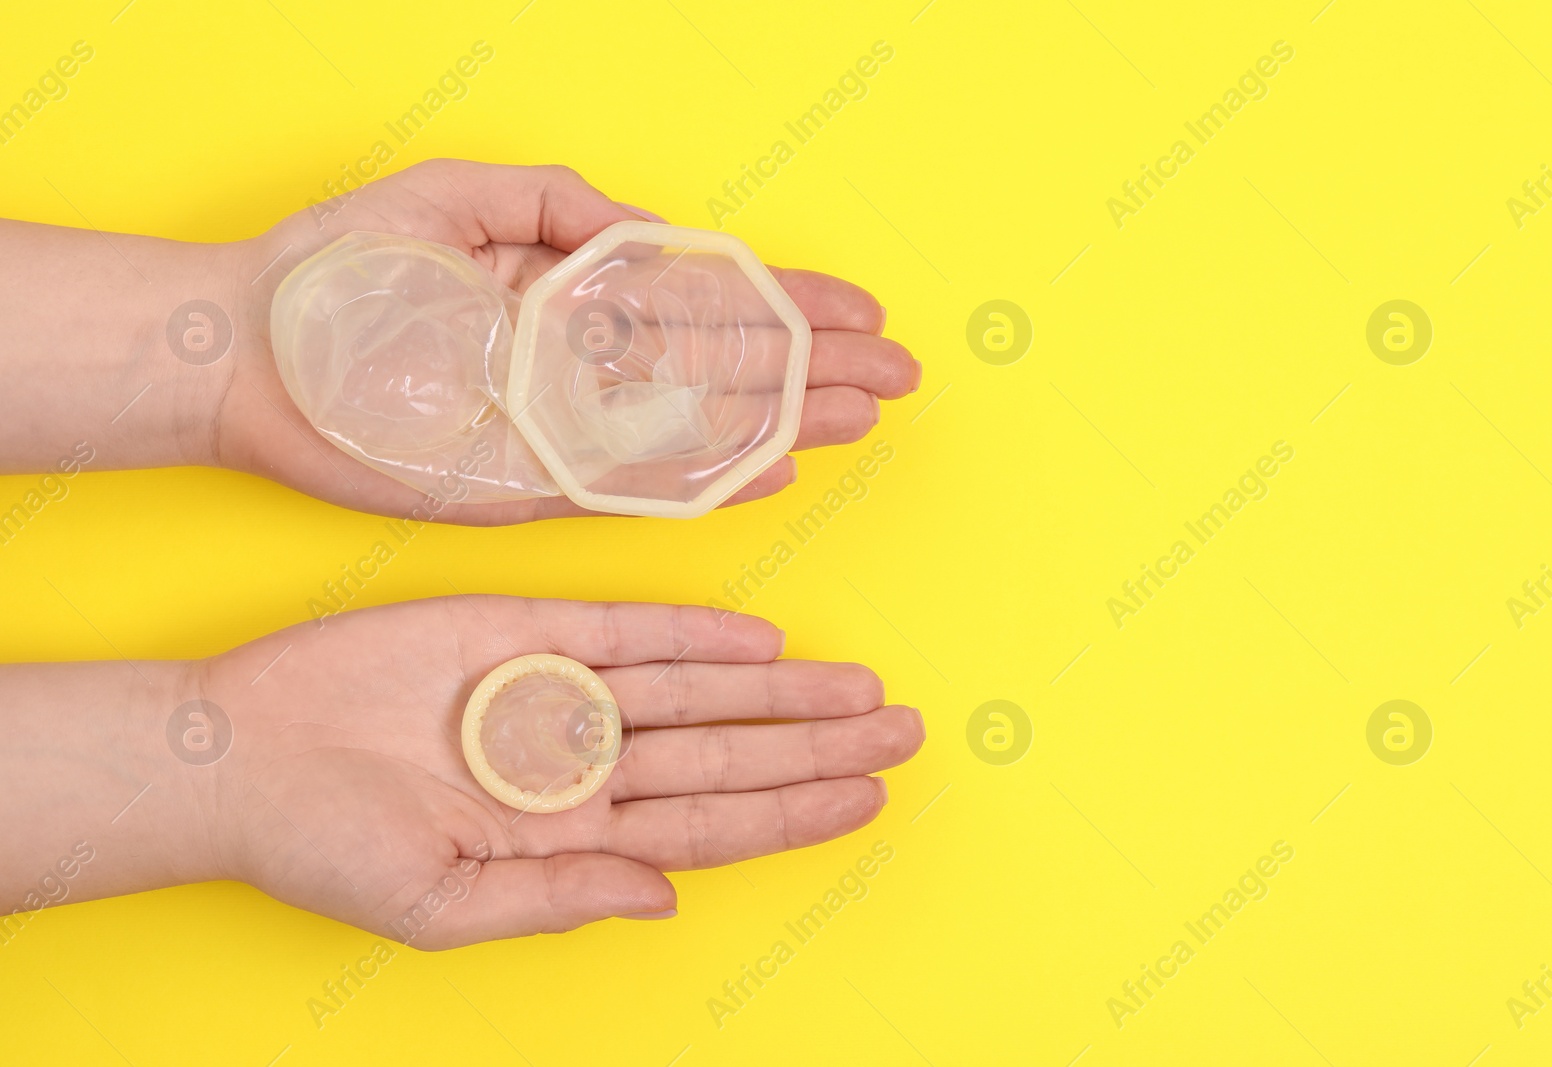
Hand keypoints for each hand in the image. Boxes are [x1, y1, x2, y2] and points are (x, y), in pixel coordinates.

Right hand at [197, 597, 922, 947]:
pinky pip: (626, 628)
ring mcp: (557, 691)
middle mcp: (581, 759)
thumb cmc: (325, 849)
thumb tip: (666, 901)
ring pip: (696, 691)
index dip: (789, 812)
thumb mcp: (441, 906)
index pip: (709, 825)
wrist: (237, 758)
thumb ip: (559, 898)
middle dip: (814, 749)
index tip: (865, 801)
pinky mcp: (522, 627)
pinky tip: (759, 641)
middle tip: (903, 735)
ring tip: (859, 691)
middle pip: (724, 755)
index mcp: (570, 832)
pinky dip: (693, 634)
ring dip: (778, 691)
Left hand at [220, 160, 921, 522]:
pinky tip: (774, 466)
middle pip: (725, 368)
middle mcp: (584, 367)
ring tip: (864, 414)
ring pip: (700, 429)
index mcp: (575, 293)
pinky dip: (707, 479)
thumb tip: (657, 233)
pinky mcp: (529, 485)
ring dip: (788, 421)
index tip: (862, 306)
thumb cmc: (342, 265)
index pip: (709, 297)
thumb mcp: (460, 196)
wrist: (247, 346)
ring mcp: (564, 429)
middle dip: (817, 368)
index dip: (790, 301)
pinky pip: (637, 488)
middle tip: (899, 374)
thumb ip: (567, 206)